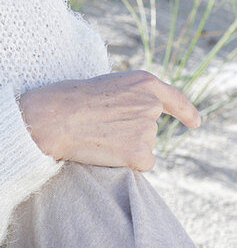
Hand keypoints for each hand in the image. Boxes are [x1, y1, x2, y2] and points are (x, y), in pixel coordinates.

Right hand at [18, 70, 200, 170]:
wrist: (53, 118)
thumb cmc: (68, 100)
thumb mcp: (106, 86)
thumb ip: (129, 98)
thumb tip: (142, 125)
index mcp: (144, 82)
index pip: (173, 98)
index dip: (186, 111)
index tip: (195, 123)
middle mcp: (151, 104)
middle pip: (150, 128)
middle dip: (130, 133)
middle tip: (99, 127)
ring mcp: (147, 128)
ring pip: (144, 147)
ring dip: (125, 148)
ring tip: (97, 136)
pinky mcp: (141, 152)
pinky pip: (142, 165)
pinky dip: (126, 164)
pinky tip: (106, 152)